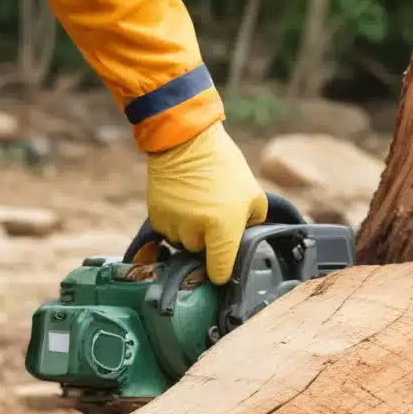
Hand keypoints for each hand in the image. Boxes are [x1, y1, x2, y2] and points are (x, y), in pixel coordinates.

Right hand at [145, 121, 267, 283]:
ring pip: (182, 243)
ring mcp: (174, 224)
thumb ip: (255, 222)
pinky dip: (175, 222)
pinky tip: (182, 203)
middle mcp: (196, 232)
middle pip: (200, 253)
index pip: (219, 272)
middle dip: (207, 242)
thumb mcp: (253, 195)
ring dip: (190, 233)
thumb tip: (249, 236)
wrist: (186, 140)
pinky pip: (167, 231)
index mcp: (224, 230)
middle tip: (213, 218)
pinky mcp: (156, 215)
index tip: (223, 271)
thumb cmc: (224, 167)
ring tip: (197, 207)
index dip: (222, 273)